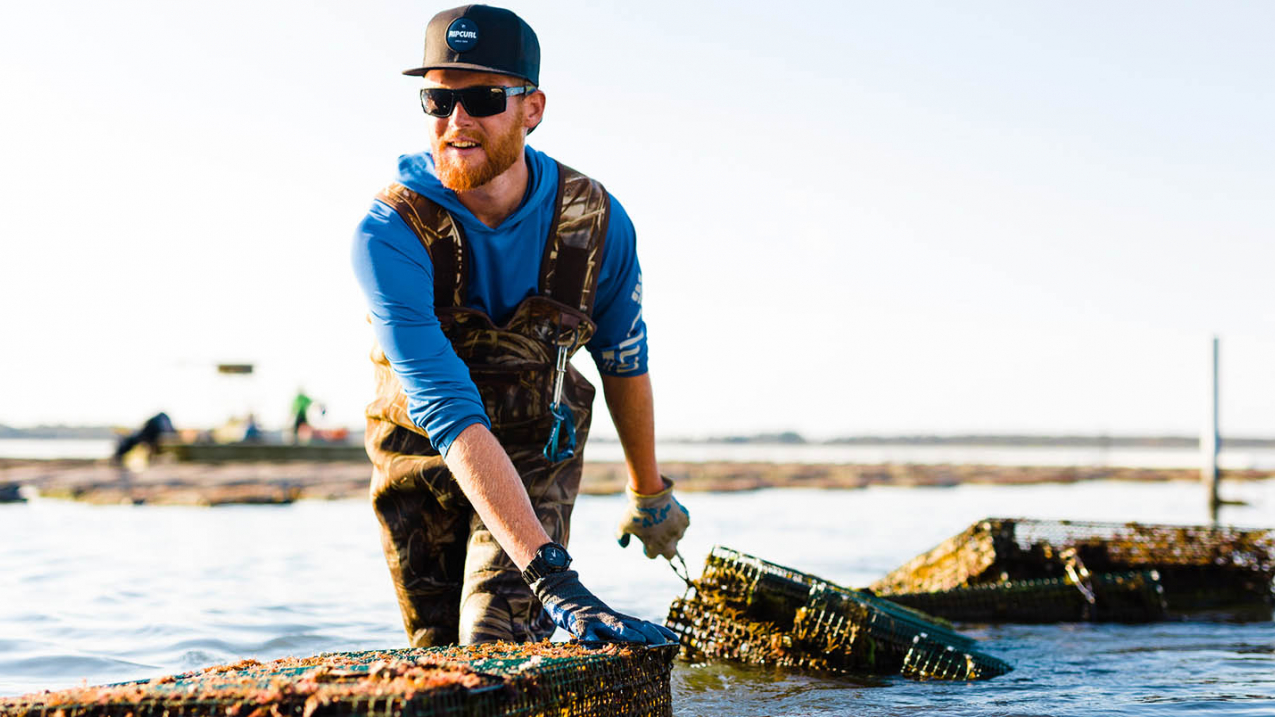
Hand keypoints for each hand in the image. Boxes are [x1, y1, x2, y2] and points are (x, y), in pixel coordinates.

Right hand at [530, 570, 677, 644]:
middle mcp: (611, 618)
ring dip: (628, 634)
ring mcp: (595, 619)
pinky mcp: (578, 623)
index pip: (644, 624)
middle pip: (634, 625)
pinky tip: (596, 646)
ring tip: (641, 641)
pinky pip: (585, 632)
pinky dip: (591, 639)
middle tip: (664, 643)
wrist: (562, 593)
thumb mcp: (605, 622)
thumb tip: (640, 642)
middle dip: (650, 634)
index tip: (676, 639)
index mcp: (619, 620)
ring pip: (614, 626)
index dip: (660, 631)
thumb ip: (620, 632)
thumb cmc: (586, 613)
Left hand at [616, 477, 689, 559]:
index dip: (648, 549)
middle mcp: (668, 543)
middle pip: (670, 554)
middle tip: (659, 539)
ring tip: (663, 520)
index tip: (645, 541)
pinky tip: (671, 514)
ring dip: (671, 532)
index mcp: (654, 548)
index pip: (652, 555)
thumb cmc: (635, 512)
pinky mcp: (684, 520)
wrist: (649, 495)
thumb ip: (621, 537)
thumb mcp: (623, 525)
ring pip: (677, 537)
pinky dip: (678, 521)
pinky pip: (683, 524)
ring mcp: (678, 532)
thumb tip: (623, 545)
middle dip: (665, 548)